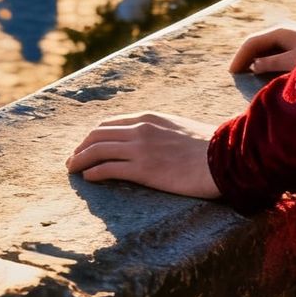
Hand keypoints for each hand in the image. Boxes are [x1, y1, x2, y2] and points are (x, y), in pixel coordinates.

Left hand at [65, 112, 220, 196]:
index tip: (86, 145)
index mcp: (148, 117)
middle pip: (98, 134)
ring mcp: (140, 148)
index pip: (110, 123)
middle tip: (72, 159)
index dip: (94, 135)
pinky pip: (108, 169)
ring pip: (98, 150)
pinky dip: (93, 172)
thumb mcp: (178, 129)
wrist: (224, 156)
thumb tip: (151, 141)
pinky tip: (88, 178)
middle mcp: (140, 129)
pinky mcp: (143, 169)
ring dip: (80, 160)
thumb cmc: (207, 146)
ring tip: (72, 169)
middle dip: (81, 146)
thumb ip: (159, 131)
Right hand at [228, 22, 295, 76]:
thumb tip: (254, 65)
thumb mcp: (292, 62)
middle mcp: (285, 32)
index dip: (239, 57)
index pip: (252, 42)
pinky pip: (278, 52)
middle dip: (246, 57)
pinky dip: (268, 61)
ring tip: (248, 76)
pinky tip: (268, 73)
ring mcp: (293, 37)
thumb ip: (271, 63)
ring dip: (257, 60)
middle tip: (236, 75)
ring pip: (268, 47)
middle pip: (258, 43)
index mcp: (280, 32)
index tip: (231, 73)